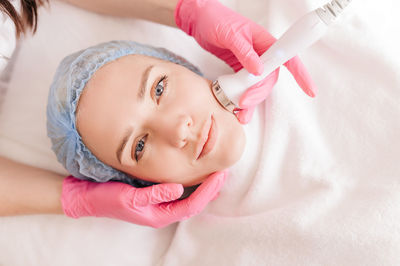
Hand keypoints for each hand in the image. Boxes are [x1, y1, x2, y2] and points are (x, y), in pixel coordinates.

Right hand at [61, 170, 227, 227]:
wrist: (89, 198)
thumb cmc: (108, 199)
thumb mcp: (131, 197)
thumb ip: (155, 194)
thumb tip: (180, 189)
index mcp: (159, 216)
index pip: (192, 205)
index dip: (208, 191)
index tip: (220, 176)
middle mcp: (162, 212)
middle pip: (194, 203)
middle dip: (211, 189)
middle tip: (224, 173)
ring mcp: (158, 205)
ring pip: (188, 198)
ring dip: (203, 187)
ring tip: (216, 174)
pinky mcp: (154, 196)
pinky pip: (178, 193)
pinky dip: (191, 184)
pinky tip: (195, 175)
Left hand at [175, 0, 316, 122]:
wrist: (200, 21)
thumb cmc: (217, 20)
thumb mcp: (231, 35)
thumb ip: (245, 52)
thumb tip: (258, 71)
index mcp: (265, 42)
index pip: (288, 58)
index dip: (301, 75)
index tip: (310, 90)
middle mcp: (261, 54)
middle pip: (269, 79)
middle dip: (259, 94)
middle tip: (244, 102)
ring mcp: (250, 64)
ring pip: (257, 87)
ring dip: (251, 102)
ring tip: (240, 114)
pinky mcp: (239, 70)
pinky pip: (244, 87)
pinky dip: (241, 99)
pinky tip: (236, 109)